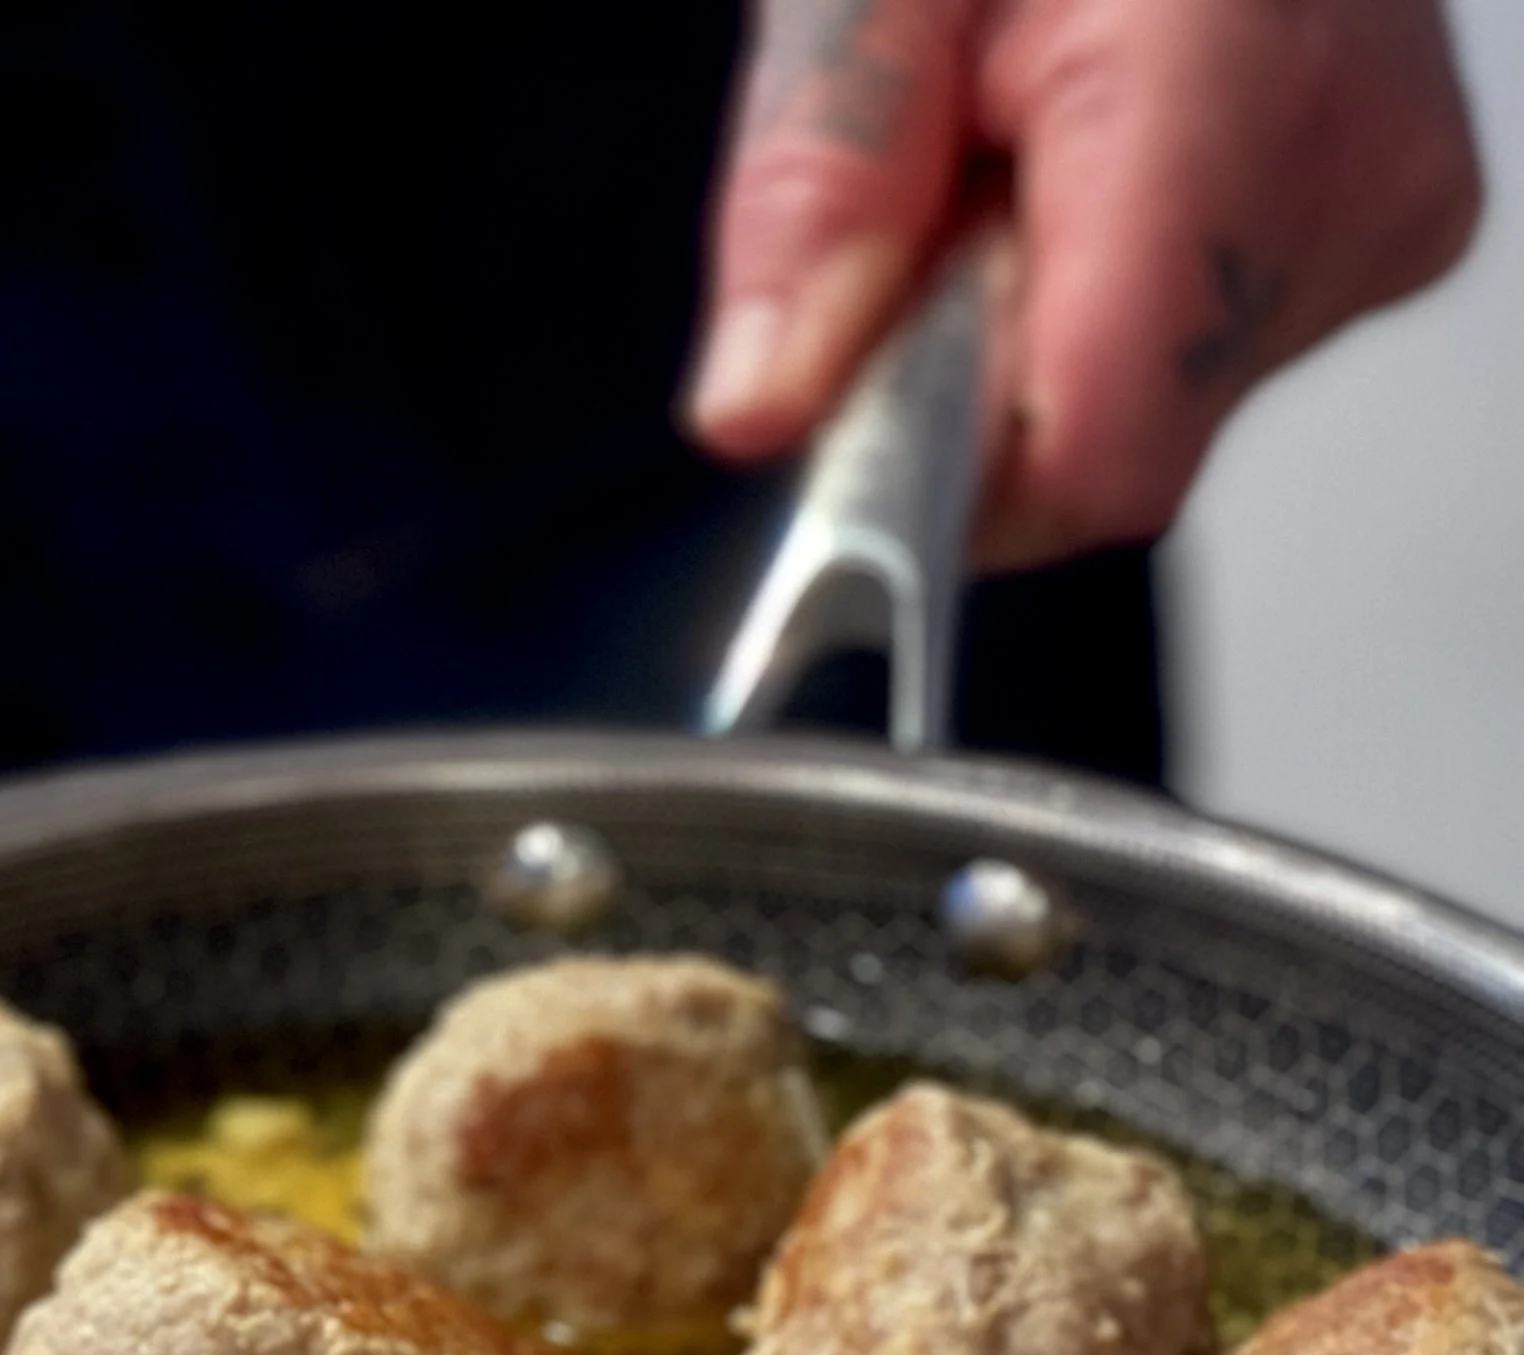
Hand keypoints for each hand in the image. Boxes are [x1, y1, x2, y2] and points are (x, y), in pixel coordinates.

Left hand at [688, 0, 1482, 568]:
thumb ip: (816, 187)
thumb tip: (763, 404)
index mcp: (1227, 88)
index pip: (1089, 451)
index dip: (944, 472)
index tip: (858, 397)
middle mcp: (1345, 174)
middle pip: (1108, 445)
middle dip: (977, 371)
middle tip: (945, 193)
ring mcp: (1382, 208)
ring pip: (1149, 409)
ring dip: (1038, 325)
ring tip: (1027, 139)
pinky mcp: (1384, 225)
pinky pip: (1204, 349)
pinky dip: (1112, 288)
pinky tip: (1096, 154)